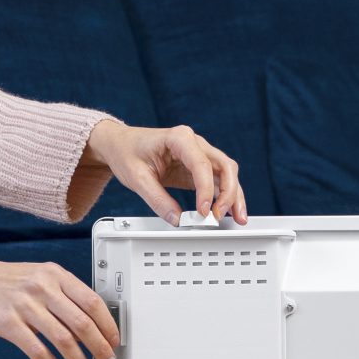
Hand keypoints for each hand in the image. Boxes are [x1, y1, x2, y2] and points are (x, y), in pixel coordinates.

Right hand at [0, 249, 120, 358]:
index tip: (115, 341)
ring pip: (63, 339)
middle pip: (83, 322)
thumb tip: (88, 322)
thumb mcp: (36, 276)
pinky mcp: (7, 323)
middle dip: (101, 347)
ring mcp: (25, 305)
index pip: (93, 301)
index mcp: (54, 274)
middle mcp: (42, 287)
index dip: (109, 325)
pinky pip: (36, 349)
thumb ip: (61, 293)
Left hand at [87, 117, 246, 223]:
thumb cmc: (127, 152)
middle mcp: (194, 143)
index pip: (201, 164)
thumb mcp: (137, 178)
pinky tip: (228, 212)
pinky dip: (225, 196)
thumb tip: (177, 220)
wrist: (120, 144)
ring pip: (227, 173)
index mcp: (178, 138)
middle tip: (221, 216)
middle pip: (224, 165)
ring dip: (234, 195)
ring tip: (237, 217)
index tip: (204, 210)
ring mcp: (199, 154)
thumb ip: (157, 199)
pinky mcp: (197, 167)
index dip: (206, 189)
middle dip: (229, 192)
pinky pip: (218, 180)